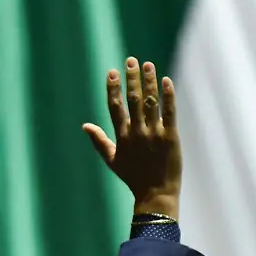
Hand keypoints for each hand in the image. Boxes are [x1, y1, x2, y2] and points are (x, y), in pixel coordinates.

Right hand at [83, 57, 182, 219]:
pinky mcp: (171, 137)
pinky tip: (166, 81)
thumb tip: (85, 125)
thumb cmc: (133, 178)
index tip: (112, 72)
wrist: (156, 194)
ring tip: (148, 65)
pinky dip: (168, 96)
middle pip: (133, 100)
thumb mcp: (112, 161)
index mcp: (122, 137)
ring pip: (150, 102)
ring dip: (149, 82)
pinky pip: (170, 112)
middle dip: (132, 78)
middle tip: (131, 60)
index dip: (113, 88)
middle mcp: (137, 133)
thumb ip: (99, 141)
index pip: (115, 107)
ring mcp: (154, 134)